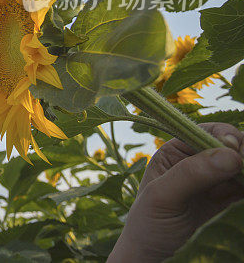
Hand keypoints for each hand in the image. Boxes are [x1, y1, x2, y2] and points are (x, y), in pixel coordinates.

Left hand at [109, 123, 243, 261]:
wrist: (153, 253)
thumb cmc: (148, 222)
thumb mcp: (162, 196)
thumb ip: (191, 174)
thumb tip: (229, 154)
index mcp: (174, 151)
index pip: (206, 131)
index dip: (225, 136)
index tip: (236, 151)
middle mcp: (195, 159)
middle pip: (230, 145)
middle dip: (243, 152)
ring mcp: (212, 178)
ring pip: (241, 164)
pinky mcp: (225, 196)